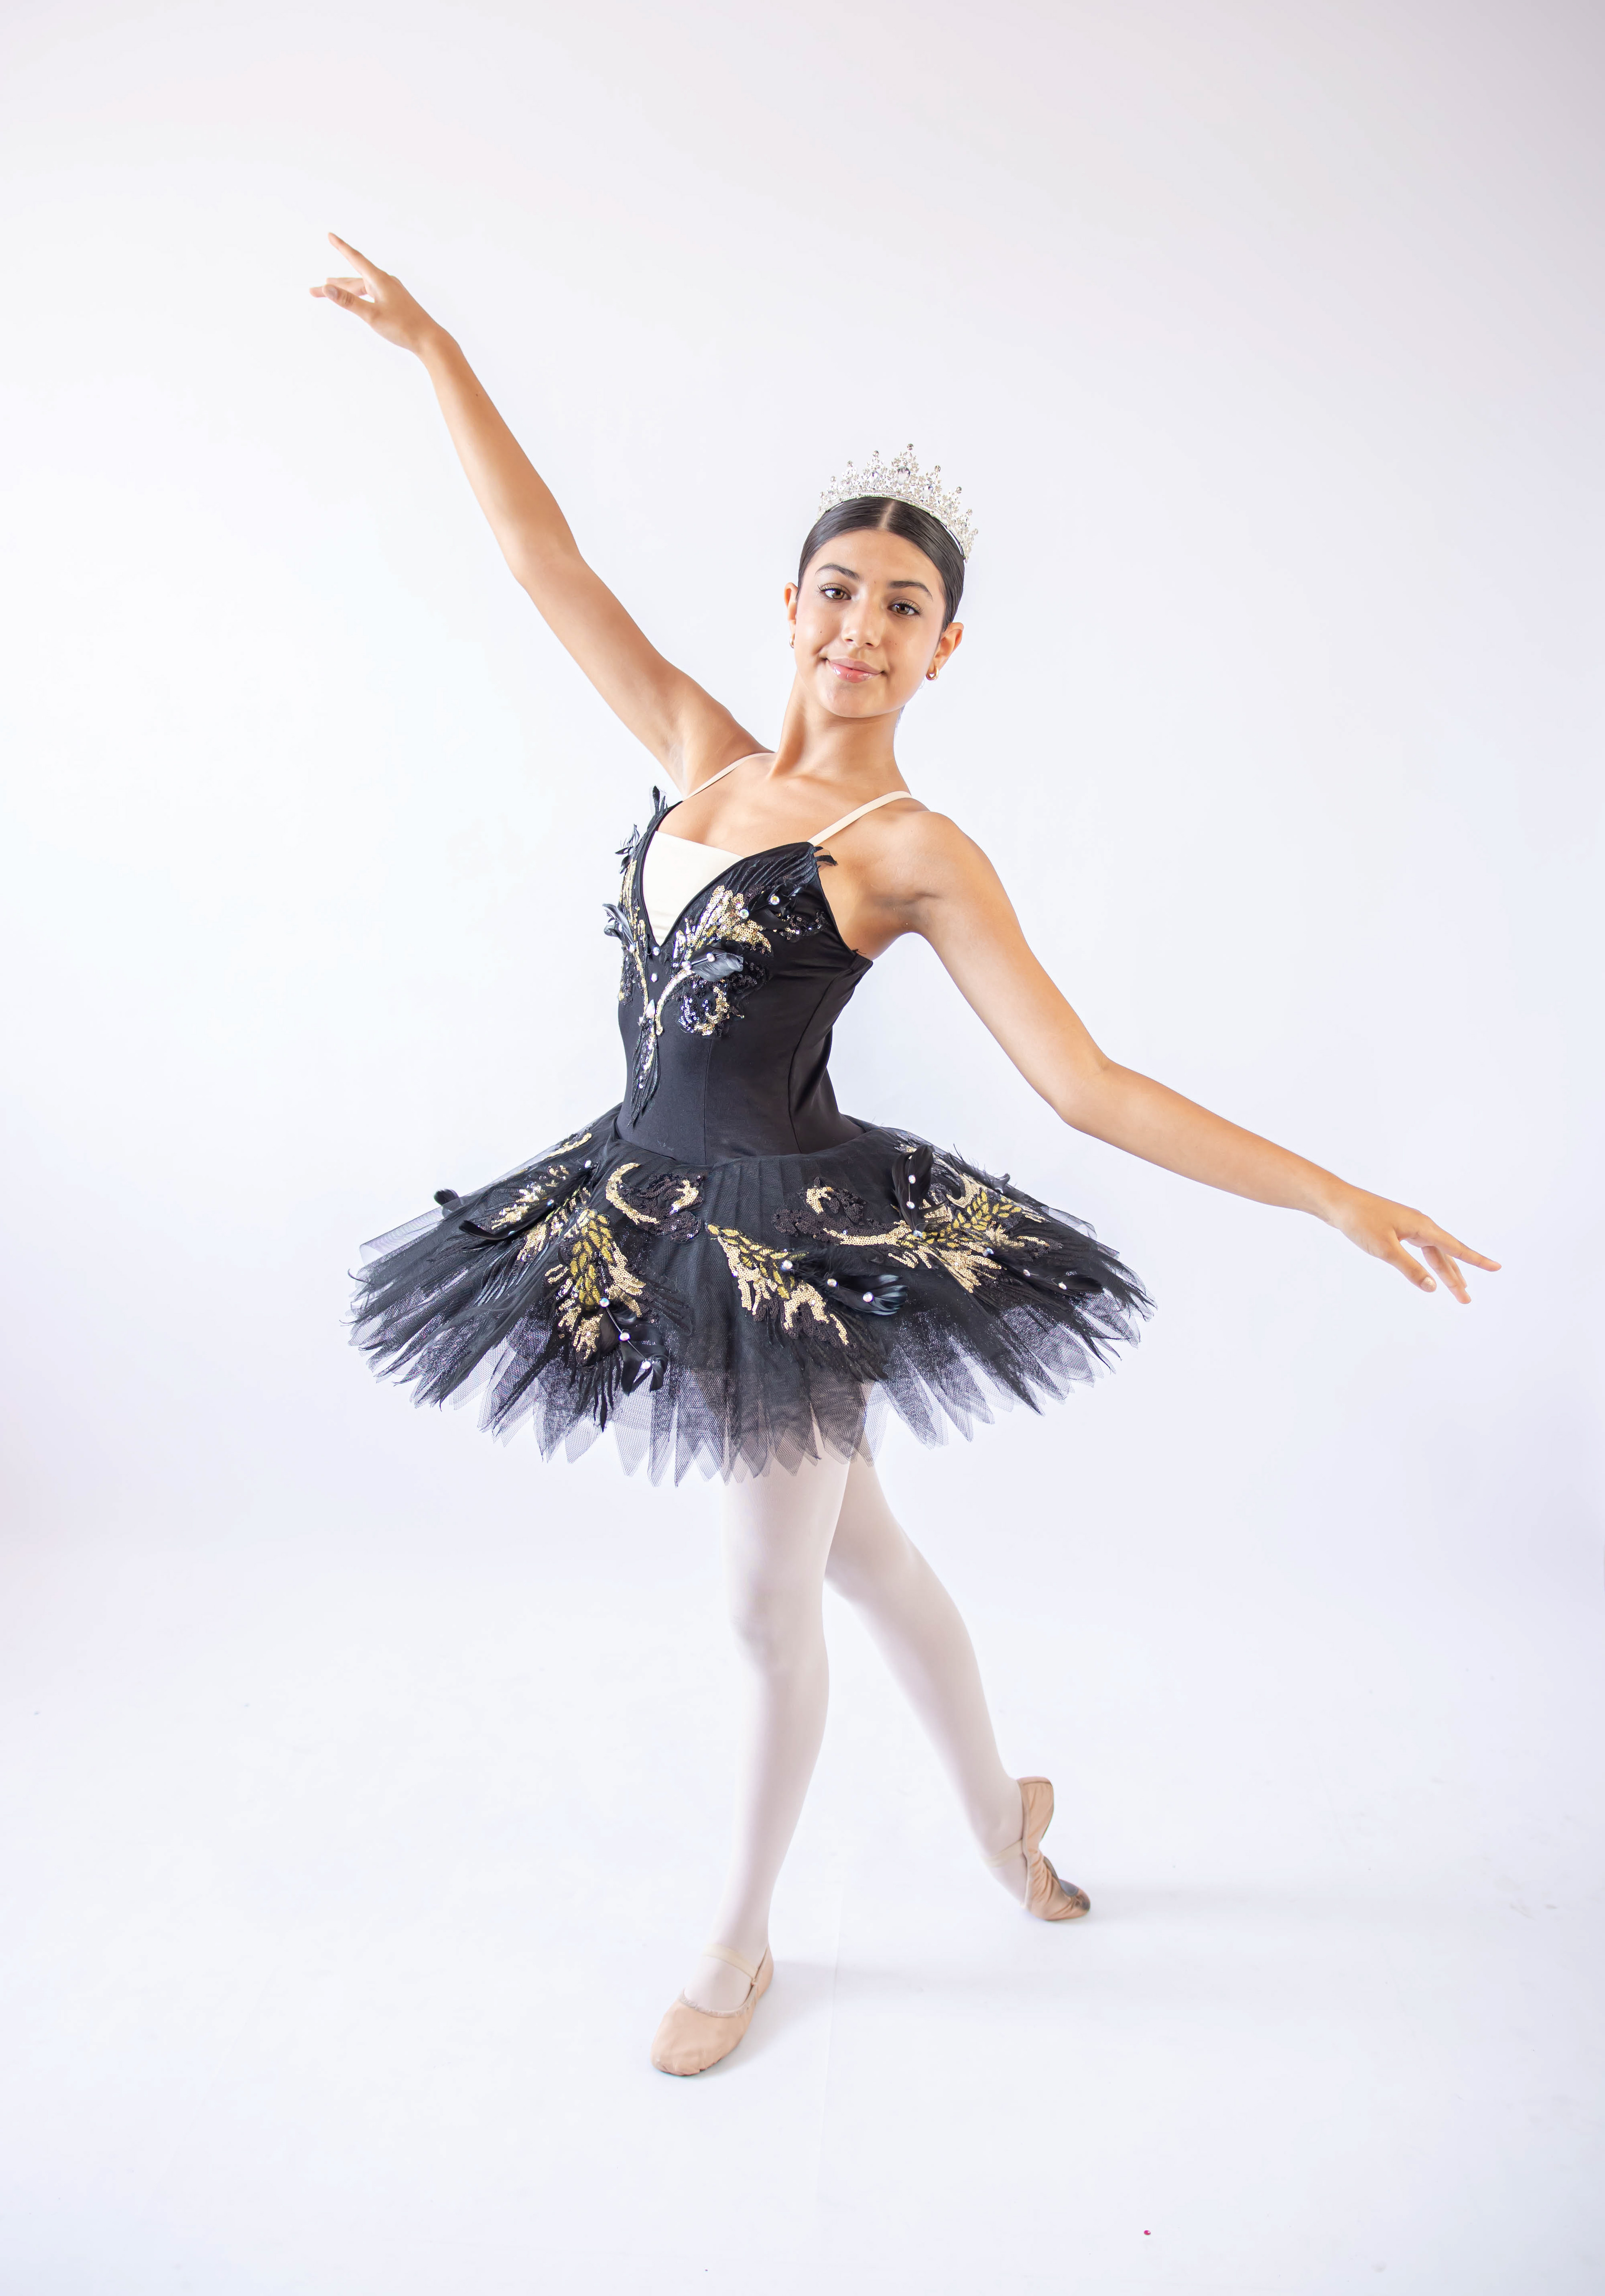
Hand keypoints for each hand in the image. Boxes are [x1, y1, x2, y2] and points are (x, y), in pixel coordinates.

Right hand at [309, 233, 439, 354]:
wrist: (428, 339)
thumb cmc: (402, 327)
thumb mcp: (371, 315)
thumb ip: (348, 301)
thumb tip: (326, 287)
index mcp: (379, 280)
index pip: (355, 259)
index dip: (341, 247)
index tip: (330, 235)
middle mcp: (385, 281)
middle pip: (353, 279)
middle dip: (334, 284)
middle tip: (313, 291)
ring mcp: (391, 290)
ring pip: (362, 287)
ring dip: (346, 289)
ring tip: (330, 290)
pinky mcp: (395, 300)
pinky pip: (372, 292)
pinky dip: (360, 294)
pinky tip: (357, 297)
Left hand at [1326, 1187, 1499, 1301]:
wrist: (1338, 1203)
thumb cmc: (1360, 1221)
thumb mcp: (1386, 1249)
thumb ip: (1410, 1269)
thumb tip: (1432, 1288)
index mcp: (1423, 1227)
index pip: (1456, 1248)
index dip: (1477, 1260)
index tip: (1497, 1267)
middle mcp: (1421, 1225)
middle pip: (1446, 1255)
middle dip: (1457, 1278)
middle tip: (1466, 1300)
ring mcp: (1410, 1226)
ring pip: (1433, 1253)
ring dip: (1444, 1272)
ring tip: (1456, 1291)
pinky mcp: (1398, 1229)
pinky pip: (1422, 1249)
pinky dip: (1429, 1263)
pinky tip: (1429, 1272)